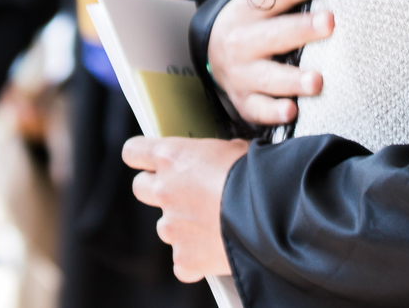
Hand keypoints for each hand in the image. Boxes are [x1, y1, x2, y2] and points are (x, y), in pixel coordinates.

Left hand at [123, 136, 249, 281]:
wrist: (274, 214)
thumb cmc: (259, 175)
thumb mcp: (235, 148)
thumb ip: (211, 155)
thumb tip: (216, 160)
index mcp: (173, 157)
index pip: (134, 151)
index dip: (141, 155)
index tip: (150, 160)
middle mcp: (164, 191)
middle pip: (141, 187)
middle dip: (158, 189)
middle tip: (185, 192)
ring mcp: (172, 227)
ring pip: (165, 226)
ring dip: (182, 224)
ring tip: (213, 222)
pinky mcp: (185, 258)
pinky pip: (183, 260)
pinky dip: (196, 257)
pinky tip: (217, 248)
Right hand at [209, 0, 333, 125]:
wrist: (213, 53)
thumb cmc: (250, 22)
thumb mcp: (258, 0)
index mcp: (248, 11)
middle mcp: (242, 42)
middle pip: (273, 35)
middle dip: (302, 29)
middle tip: (329, 23)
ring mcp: (241, 74)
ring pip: (267, 77)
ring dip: (292, 80)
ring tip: (317, 81)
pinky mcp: (244, 101)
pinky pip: (258, 109)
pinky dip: (273, 113)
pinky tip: (291, 112)